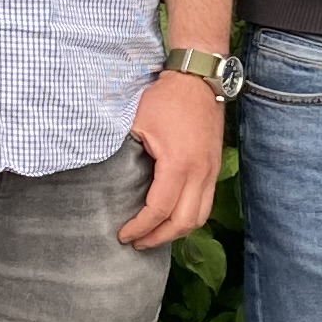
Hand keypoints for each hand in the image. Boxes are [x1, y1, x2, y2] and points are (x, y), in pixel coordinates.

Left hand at [122, 70, 224, 248]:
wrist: (197, 79)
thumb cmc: (165, 98)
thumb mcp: (137, 122)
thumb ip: (124, 152)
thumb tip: (106, 176)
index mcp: (178, 164)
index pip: (160, 210)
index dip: (140, 227)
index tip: (123, 234)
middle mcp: (200, 173)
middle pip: (184, 222)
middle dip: (159, 237)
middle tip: (137, 242)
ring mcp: (211, 171)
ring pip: (200, 217)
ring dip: (176, 231)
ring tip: (154, 234)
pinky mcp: (215, 168)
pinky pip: (205, 204)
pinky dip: (188, 217)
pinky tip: (171, 217)